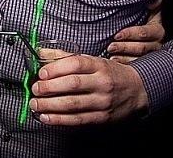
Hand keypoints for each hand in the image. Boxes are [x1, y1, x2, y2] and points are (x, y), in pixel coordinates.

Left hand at [29, 55, 148, 125]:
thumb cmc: (109, 73)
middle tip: (35, 89)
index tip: (41, 73)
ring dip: (50, 106)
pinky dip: (59, 120)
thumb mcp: (92, 60)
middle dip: (49, 88)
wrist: (137, 90)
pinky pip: (78, 120)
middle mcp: (101, 83)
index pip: (75, 64)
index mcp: (98, 65)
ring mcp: (102, 102)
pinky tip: (46, 118)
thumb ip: (65, 56)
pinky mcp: (102, 118)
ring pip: (73, 104)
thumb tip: (40, 53)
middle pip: (72, 84)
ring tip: (35, 104)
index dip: (55, 68)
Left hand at [107, 0, 163, 62]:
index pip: (144, 33)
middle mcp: (156, 44)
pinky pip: (135, 66)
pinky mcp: (145, 63)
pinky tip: (114, 63)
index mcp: (157, 31)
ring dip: (123, 58)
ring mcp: (152, 56)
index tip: (117, 35)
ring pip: (138, 59)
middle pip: (140, 48)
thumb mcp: (153, 11)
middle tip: (110, 46)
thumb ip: (154, 4)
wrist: (149, 31)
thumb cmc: (147, 18)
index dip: (130, 34)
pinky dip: (124, 64)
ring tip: (111, 56)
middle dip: (124, 47)